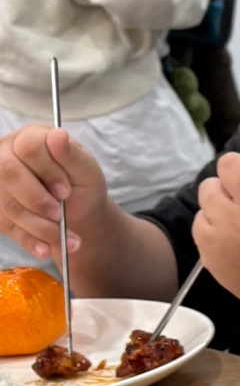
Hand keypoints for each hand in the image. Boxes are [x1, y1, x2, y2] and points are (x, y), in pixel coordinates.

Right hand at [0, 124, 108, 257]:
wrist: (79, 211)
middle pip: (7, 173)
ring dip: (39, 226)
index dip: (46, 170)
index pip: (28, 147)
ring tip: (69, 240)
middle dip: (36, 199)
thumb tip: (58, 135)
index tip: (66, 191)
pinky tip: (46, 250)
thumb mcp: (87, 170)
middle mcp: (7, 155)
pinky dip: (30, 241)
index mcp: (31, 138)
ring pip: (8, 205)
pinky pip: (7, 226)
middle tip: (59, 215)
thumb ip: (72, 155)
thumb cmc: (82, 184)